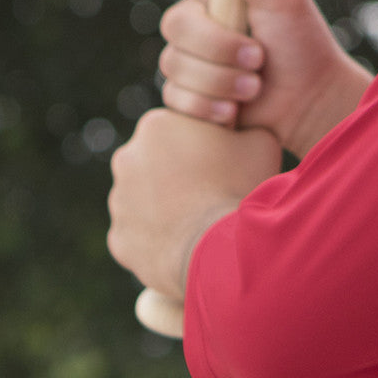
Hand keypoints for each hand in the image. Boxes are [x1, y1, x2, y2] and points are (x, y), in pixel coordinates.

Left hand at [107, 109, 281, 299]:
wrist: (219, 251)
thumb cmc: (240, 189)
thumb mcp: (259, 141)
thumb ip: (242, 127)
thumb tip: (238, 131)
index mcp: (155, 125)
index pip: (178, 132)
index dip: (203, 149)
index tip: (222, 167)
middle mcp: (126, 158)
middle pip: (156, 165)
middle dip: (178, 178)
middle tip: (210, 197)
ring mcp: (117, 203)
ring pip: (143, 203)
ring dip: (164, 210)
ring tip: (197, 225)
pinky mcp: (118, 240)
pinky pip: (138, 238)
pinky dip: (157, 242)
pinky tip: (182, 247)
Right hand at [112, 0, 373, 157]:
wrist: (306, 103)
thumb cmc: (301, 43)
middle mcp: (199, 21)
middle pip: (174, 27)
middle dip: (217, 49)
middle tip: (258, 57)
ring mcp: (193, 60)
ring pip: (174, 68)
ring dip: (219, 82)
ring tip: (253, 87)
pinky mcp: (190, 96)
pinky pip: (176, 99)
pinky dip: (207, 108)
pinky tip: (233, 114)